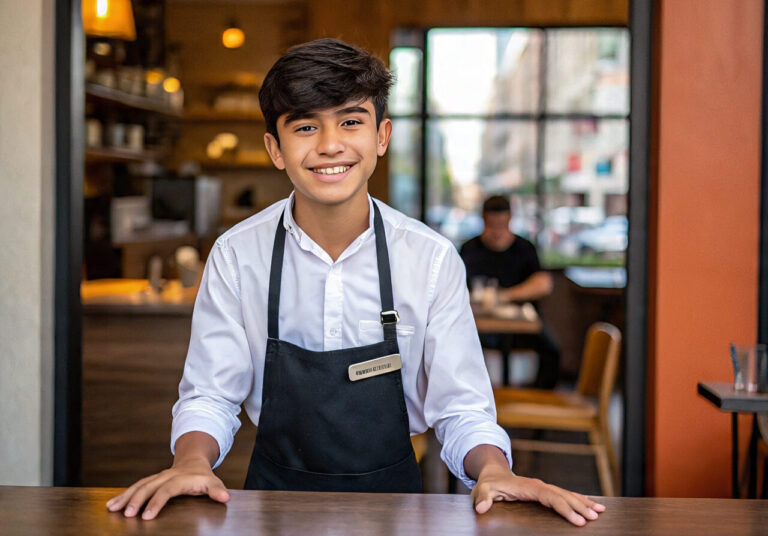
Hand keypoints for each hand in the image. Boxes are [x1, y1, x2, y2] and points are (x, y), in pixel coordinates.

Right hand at [105, 457, 229, 519]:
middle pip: (149, 486)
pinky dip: (123, 495)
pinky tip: (112, 504)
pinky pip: (135, 486)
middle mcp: (166, 476)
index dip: (157, 502)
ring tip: (112, 508)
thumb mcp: (213, 482)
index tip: (147, 516)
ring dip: (125, 496)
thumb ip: (217, 490)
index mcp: (180, 478)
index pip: (167, 490)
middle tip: (127, 514)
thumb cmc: (202, 477)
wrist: (193, 462)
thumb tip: (225, 497)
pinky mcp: (150, 480)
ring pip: (139, 485)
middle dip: (136, 500)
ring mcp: (157, 477)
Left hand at [471, 465, 604, 525]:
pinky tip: (591, 505)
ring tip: (601, 511)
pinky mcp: (546, 491)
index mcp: (529, 486)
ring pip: (568, 494)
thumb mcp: (482, 490)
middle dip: (580, 506)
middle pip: (564, 495)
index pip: (551, 497)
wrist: (493, 474)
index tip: (577, 519)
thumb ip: (482, 499)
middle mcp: (539, 485)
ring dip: (584, 502)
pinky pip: (565, 495)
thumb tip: (481, 508)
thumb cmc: (488, 483)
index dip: (564, 508)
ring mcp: (544, 487)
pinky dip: (580, 500)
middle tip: (595, 518)